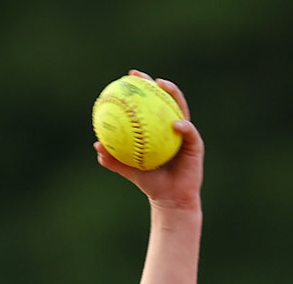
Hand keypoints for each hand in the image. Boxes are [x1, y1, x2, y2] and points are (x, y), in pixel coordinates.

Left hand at [95, 73, 202, 210]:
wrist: (170, 198)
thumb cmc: (151, 183)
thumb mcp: (129, 170)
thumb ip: (114, 159)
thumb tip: (97, 144)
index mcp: (158, 129)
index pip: (150, 105)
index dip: (140, 90)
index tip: (128, 78)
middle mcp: (172, 127)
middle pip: (165, 100)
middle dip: (154, 84)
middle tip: (140, 76)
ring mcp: (185, 133)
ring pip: (180, 109)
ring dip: (173, 94)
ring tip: (163, 86)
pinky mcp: (196, 144)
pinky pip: (189, 133)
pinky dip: (183, 127)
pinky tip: (175, 124)